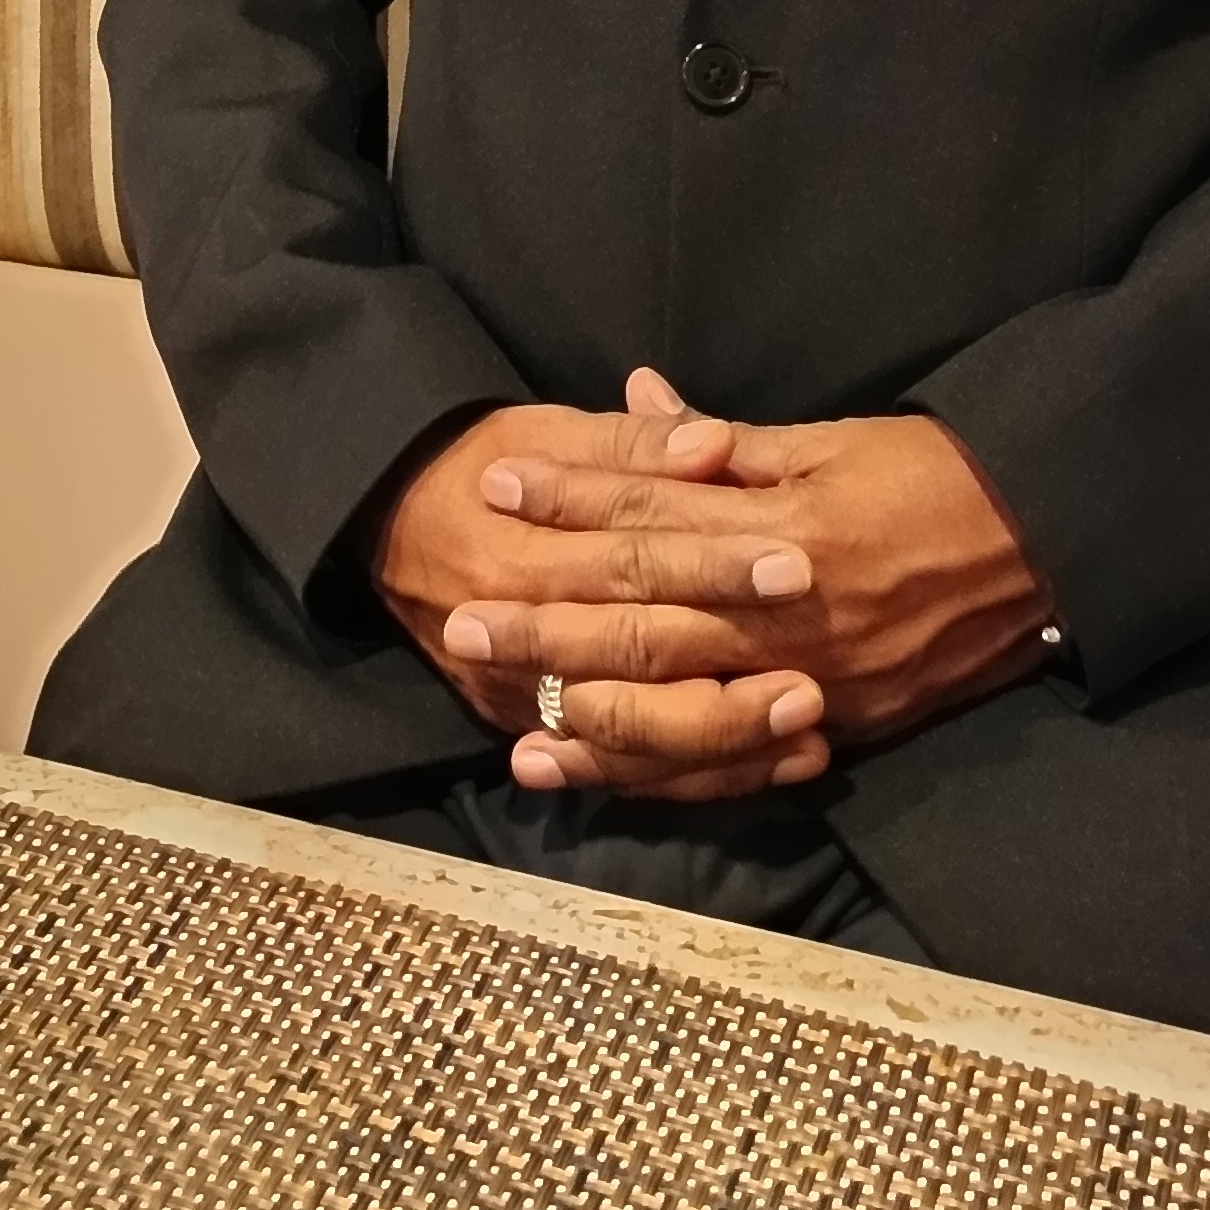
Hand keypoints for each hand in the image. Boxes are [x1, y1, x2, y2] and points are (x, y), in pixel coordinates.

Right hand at [366, 389, 833, 802]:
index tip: (797, 564)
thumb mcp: (550, 433)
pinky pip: (627, 772)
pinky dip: (700, 775)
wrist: (390, 519)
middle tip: (820, 671)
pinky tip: (775, 763)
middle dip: (733, 666)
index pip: (634, 562)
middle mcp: (521, 636)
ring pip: (636, 736)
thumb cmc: (481, 464)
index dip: (715, 564)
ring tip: (811, 725)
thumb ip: (634, 446)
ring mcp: (527, 697)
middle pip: (638, 659)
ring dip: (727, 738)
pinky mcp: (537, 729)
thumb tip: (713, 443)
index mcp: (526, 553)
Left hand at [445, 387, 1056, 794]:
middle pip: (649, 623)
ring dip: (591, 718)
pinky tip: (606, 774)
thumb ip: (730, 442)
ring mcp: (817, 682)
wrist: (1051, 545)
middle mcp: (793, 614)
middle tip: (461, 622)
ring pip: (683, 713)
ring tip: (511, 723)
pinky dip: (664, 774)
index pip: (656, 513)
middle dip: (549, 625)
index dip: (573, 498)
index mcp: (788, 528)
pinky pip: (737, 765)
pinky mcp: (841, 726)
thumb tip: (640, 401)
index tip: (498, 486)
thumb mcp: (834, 440)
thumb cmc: (937, 474)